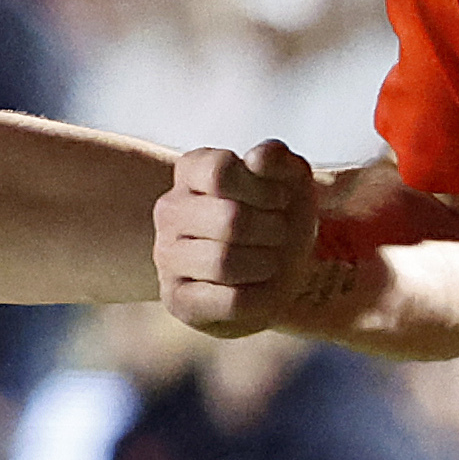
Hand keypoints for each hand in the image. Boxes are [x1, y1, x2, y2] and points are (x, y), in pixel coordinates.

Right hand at [156, 138, 326, 337]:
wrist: (280, 267)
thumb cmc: (279, 216)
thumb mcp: (291, 179)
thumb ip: (277, 160)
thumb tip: (257, 159)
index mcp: (192, 170)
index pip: (220, 172)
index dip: (263, 189)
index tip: (279, 199)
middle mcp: (170, 210)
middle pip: (229, 220)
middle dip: (272, 230)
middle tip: (277, 234)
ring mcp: (167, 256)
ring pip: (224, 263)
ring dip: (265, 264)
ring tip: (268, 261)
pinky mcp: (177, 299)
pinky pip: (229, 301)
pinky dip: (260, 297)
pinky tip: (260, 288)